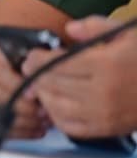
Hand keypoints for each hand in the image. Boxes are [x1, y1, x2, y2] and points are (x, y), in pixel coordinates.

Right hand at [0, 39, 48, 137]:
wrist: (8, 74)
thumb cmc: (24, 66)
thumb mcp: (29, 57)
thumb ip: (35, 65)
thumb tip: (44, 80)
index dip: (16, 83)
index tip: (35, 94)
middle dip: (24, 107)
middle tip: (44, 112)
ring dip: (24, 121)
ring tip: (43, 121)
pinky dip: (20, 132)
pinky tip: (35, 128)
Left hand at [27, 16, 136, 138]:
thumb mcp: (128, 33)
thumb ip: (96, 27)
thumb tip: (70, 29)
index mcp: (106, 65)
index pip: (57, 63)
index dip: (37, 59)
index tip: (32, 55)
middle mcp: (103, 92)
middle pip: (52, 84)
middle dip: (36, 74)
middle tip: (30, 67)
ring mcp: (105, 114)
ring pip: (57, 106)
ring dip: (43, 94)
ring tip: (41, 84)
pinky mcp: (108, 130)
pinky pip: (71, 127)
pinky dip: (57, 116)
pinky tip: (56, 104)